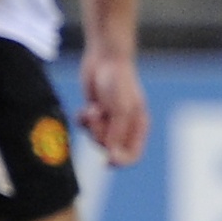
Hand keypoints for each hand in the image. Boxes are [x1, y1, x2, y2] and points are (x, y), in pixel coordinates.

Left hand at [77, 49, 147, 166]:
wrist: (105, 59)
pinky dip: (82, 120)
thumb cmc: (118, 82)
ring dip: (91, 126)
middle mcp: (125, 126)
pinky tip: (84, 109)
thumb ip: (116, 134)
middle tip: (98, 116)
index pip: (132, 155)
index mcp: (139, 127)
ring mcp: (109, 120)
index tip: (106, 161)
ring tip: (93, 109)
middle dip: (100, 134)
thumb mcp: (120, 110)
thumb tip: (111, 156)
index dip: (120, 161)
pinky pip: (85, 128)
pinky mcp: (95, 113)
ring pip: (95, 138)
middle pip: (110, 148)